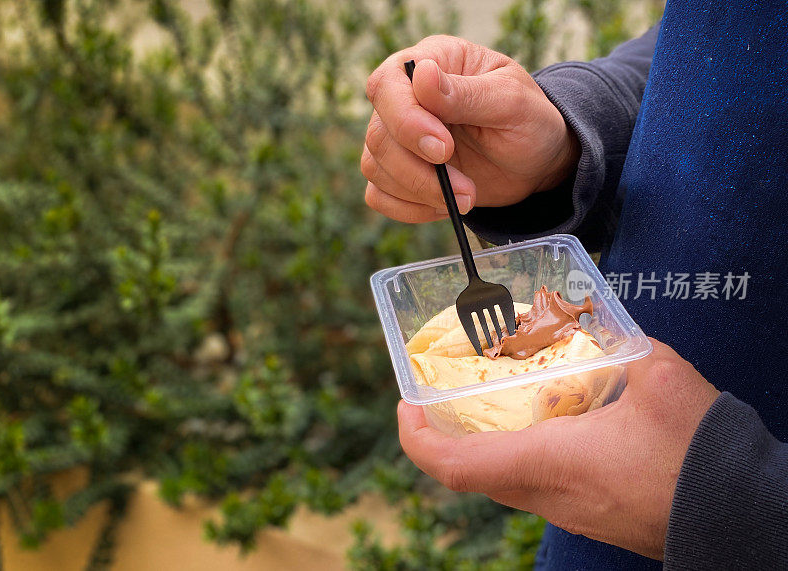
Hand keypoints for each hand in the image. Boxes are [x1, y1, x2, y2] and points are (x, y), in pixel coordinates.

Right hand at [362, 35, 579, 222]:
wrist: (537, 162)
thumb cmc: (529, 122)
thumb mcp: (511, 103)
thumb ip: (466, 94)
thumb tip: (423, 75)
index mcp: (432, 62)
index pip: (387, 85)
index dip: (407, 121)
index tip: (444, 150)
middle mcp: (405, 97)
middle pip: (378, 135)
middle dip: (420, 171)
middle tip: (466, 189)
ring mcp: (397, 137)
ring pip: (375, 167)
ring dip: (419, 192)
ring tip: (466, 197)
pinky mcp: (397, 172)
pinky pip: (379, 195)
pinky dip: (409, 209)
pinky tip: (444, 206)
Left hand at [397, 338, 719, 559]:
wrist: (740, 515)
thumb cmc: (697, 454)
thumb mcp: (658, 376)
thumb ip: (621, 342)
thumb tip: (599, 324)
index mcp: (549, 462)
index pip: (454, 465)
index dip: (416, 438)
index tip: (405, 405)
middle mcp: (548, 495)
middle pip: (471, 472)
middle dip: (445, 435)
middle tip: (444, 394)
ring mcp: (568, 511)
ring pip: (501, 480)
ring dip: (483, 443)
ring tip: (490, 399)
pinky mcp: (589, 514)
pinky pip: (533, 485)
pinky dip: (519, 452)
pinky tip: (546, 421)